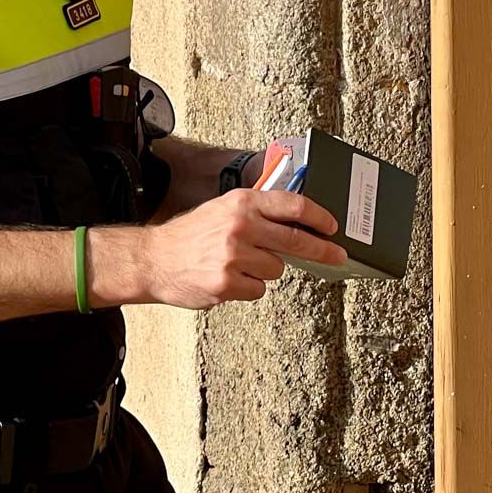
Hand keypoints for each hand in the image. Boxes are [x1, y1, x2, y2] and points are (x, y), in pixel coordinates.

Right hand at [138, 189, 346, 308]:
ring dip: (264, 270)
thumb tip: (298, 221)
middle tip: (337, 256)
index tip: (332, 226)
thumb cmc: (191, 235)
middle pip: (296, 240)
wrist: (154, 259)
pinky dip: (248, 287)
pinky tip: (228, 278)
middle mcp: (240, 226)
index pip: (293, 205)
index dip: (319, 217)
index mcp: (242, 202)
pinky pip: (258, 289)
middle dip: (322, 250)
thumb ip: (257, 212)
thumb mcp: (223, 209)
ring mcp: (234, 256)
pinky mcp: (227, 283)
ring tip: (238, 263)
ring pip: (276, 269)